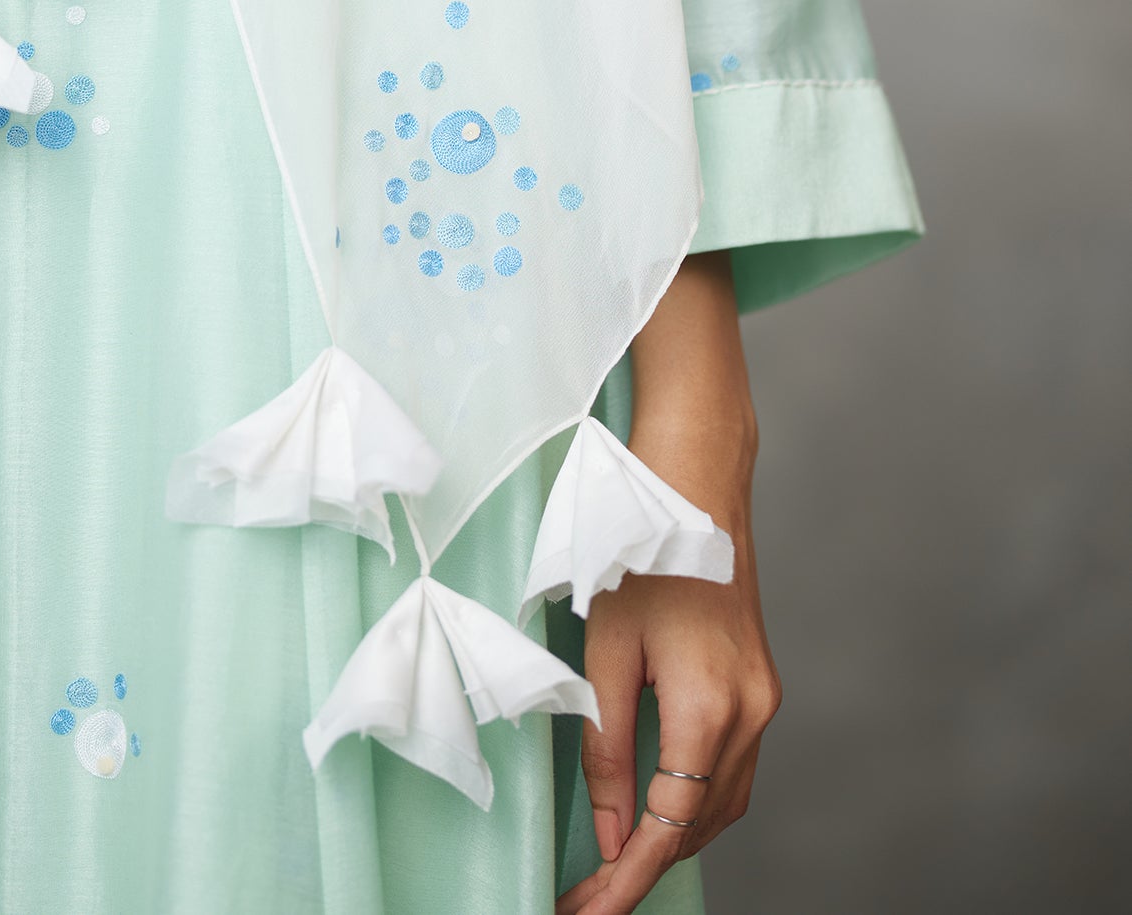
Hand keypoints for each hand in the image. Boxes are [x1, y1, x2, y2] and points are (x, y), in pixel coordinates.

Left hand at [556, 256, 781, 913]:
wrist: (696, 481)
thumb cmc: (639, 551)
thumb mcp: (605, 651)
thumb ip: (605, 745)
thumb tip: (606, 829)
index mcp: (710, 708)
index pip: (667, 827)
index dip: (625, 879)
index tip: (588, 913)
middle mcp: (752, 713)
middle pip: (700, 826)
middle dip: (644, 866)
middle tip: (588, 895)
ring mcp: (765, 700)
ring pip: (723, 804)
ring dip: (673, 837)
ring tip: (612, 861)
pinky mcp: (761, 685)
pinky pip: (732, 769)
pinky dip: (695, 800)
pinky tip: (654, 805)